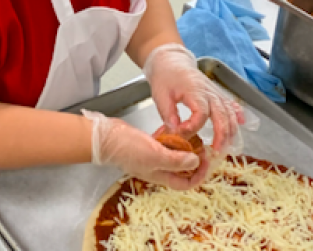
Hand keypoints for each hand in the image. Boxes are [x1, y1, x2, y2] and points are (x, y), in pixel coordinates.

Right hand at [82, 110, 210, 189]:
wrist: (107, 138)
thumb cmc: (128, 149)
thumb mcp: (156, 155)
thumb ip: (176, 161)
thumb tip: (195, 162)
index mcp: (160, 175)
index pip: (185, 183)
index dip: (198, 175)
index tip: (205, 161)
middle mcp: (157, 168)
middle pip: (182, 169)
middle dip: (193, 159)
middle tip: (201, 146)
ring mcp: (152, 156)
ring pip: (174, 155)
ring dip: (183, 146)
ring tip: (190, 136)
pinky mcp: (147, 145)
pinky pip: (163, 144)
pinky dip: (170, 137)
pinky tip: (172, 128)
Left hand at [144, 43, 245, 151]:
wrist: (172, 62)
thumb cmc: (166, 78)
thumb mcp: (161, 96)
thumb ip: (168, 115)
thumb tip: (175, 132)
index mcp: (195, 91)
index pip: (201, 114)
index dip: (193, 127)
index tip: (181, 134)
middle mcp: (209, 92)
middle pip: (221, 115)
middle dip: (221, 135)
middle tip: (217, 151)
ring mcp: (215, 92)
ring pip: (229, 112)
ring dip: (231, 130)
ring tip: (227, 147)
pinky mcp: (217, 94)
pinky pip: (231, 104)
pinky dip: (238, 114)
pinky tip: (242, 123)